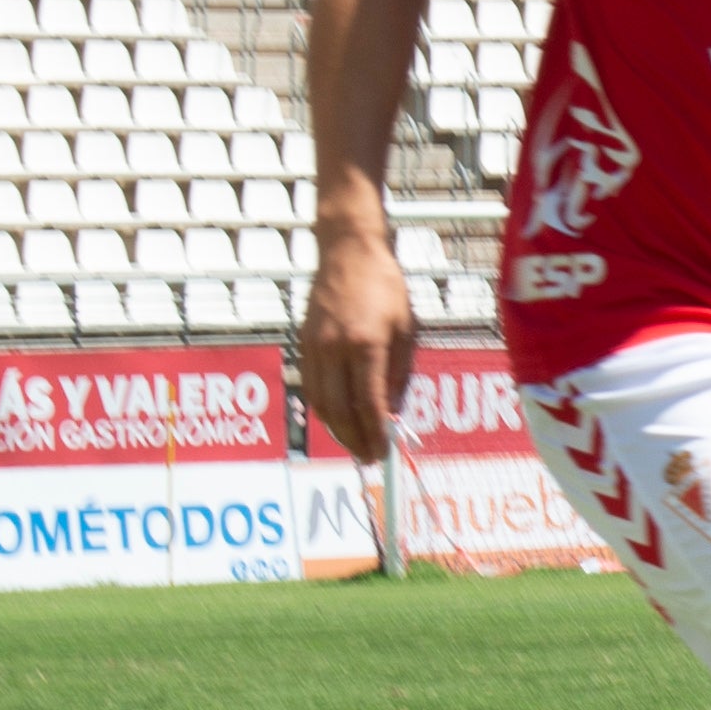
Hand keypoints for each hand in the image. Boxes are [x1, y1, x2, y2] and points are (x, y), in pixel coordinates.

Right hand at [301, 224, 416, 459]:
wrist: (348, 252)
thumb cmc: (385, 287)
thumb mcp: (406, 329)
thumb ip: (399, 373)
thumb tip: (392, 412)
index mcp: (366, 345)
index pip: (368, 403)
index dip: (375, 433)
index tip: (383, 451)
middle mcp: (335, 349)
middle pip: (340, 411)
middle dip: (355, 440)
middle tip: (369, 457)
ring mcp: (315, 347)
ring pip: (320, 403)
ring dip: (337, 430)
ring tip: (355, 444)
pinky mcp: (304, 344)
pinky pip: (311, 387)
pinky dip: (324, 409)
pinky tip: (338, 418)